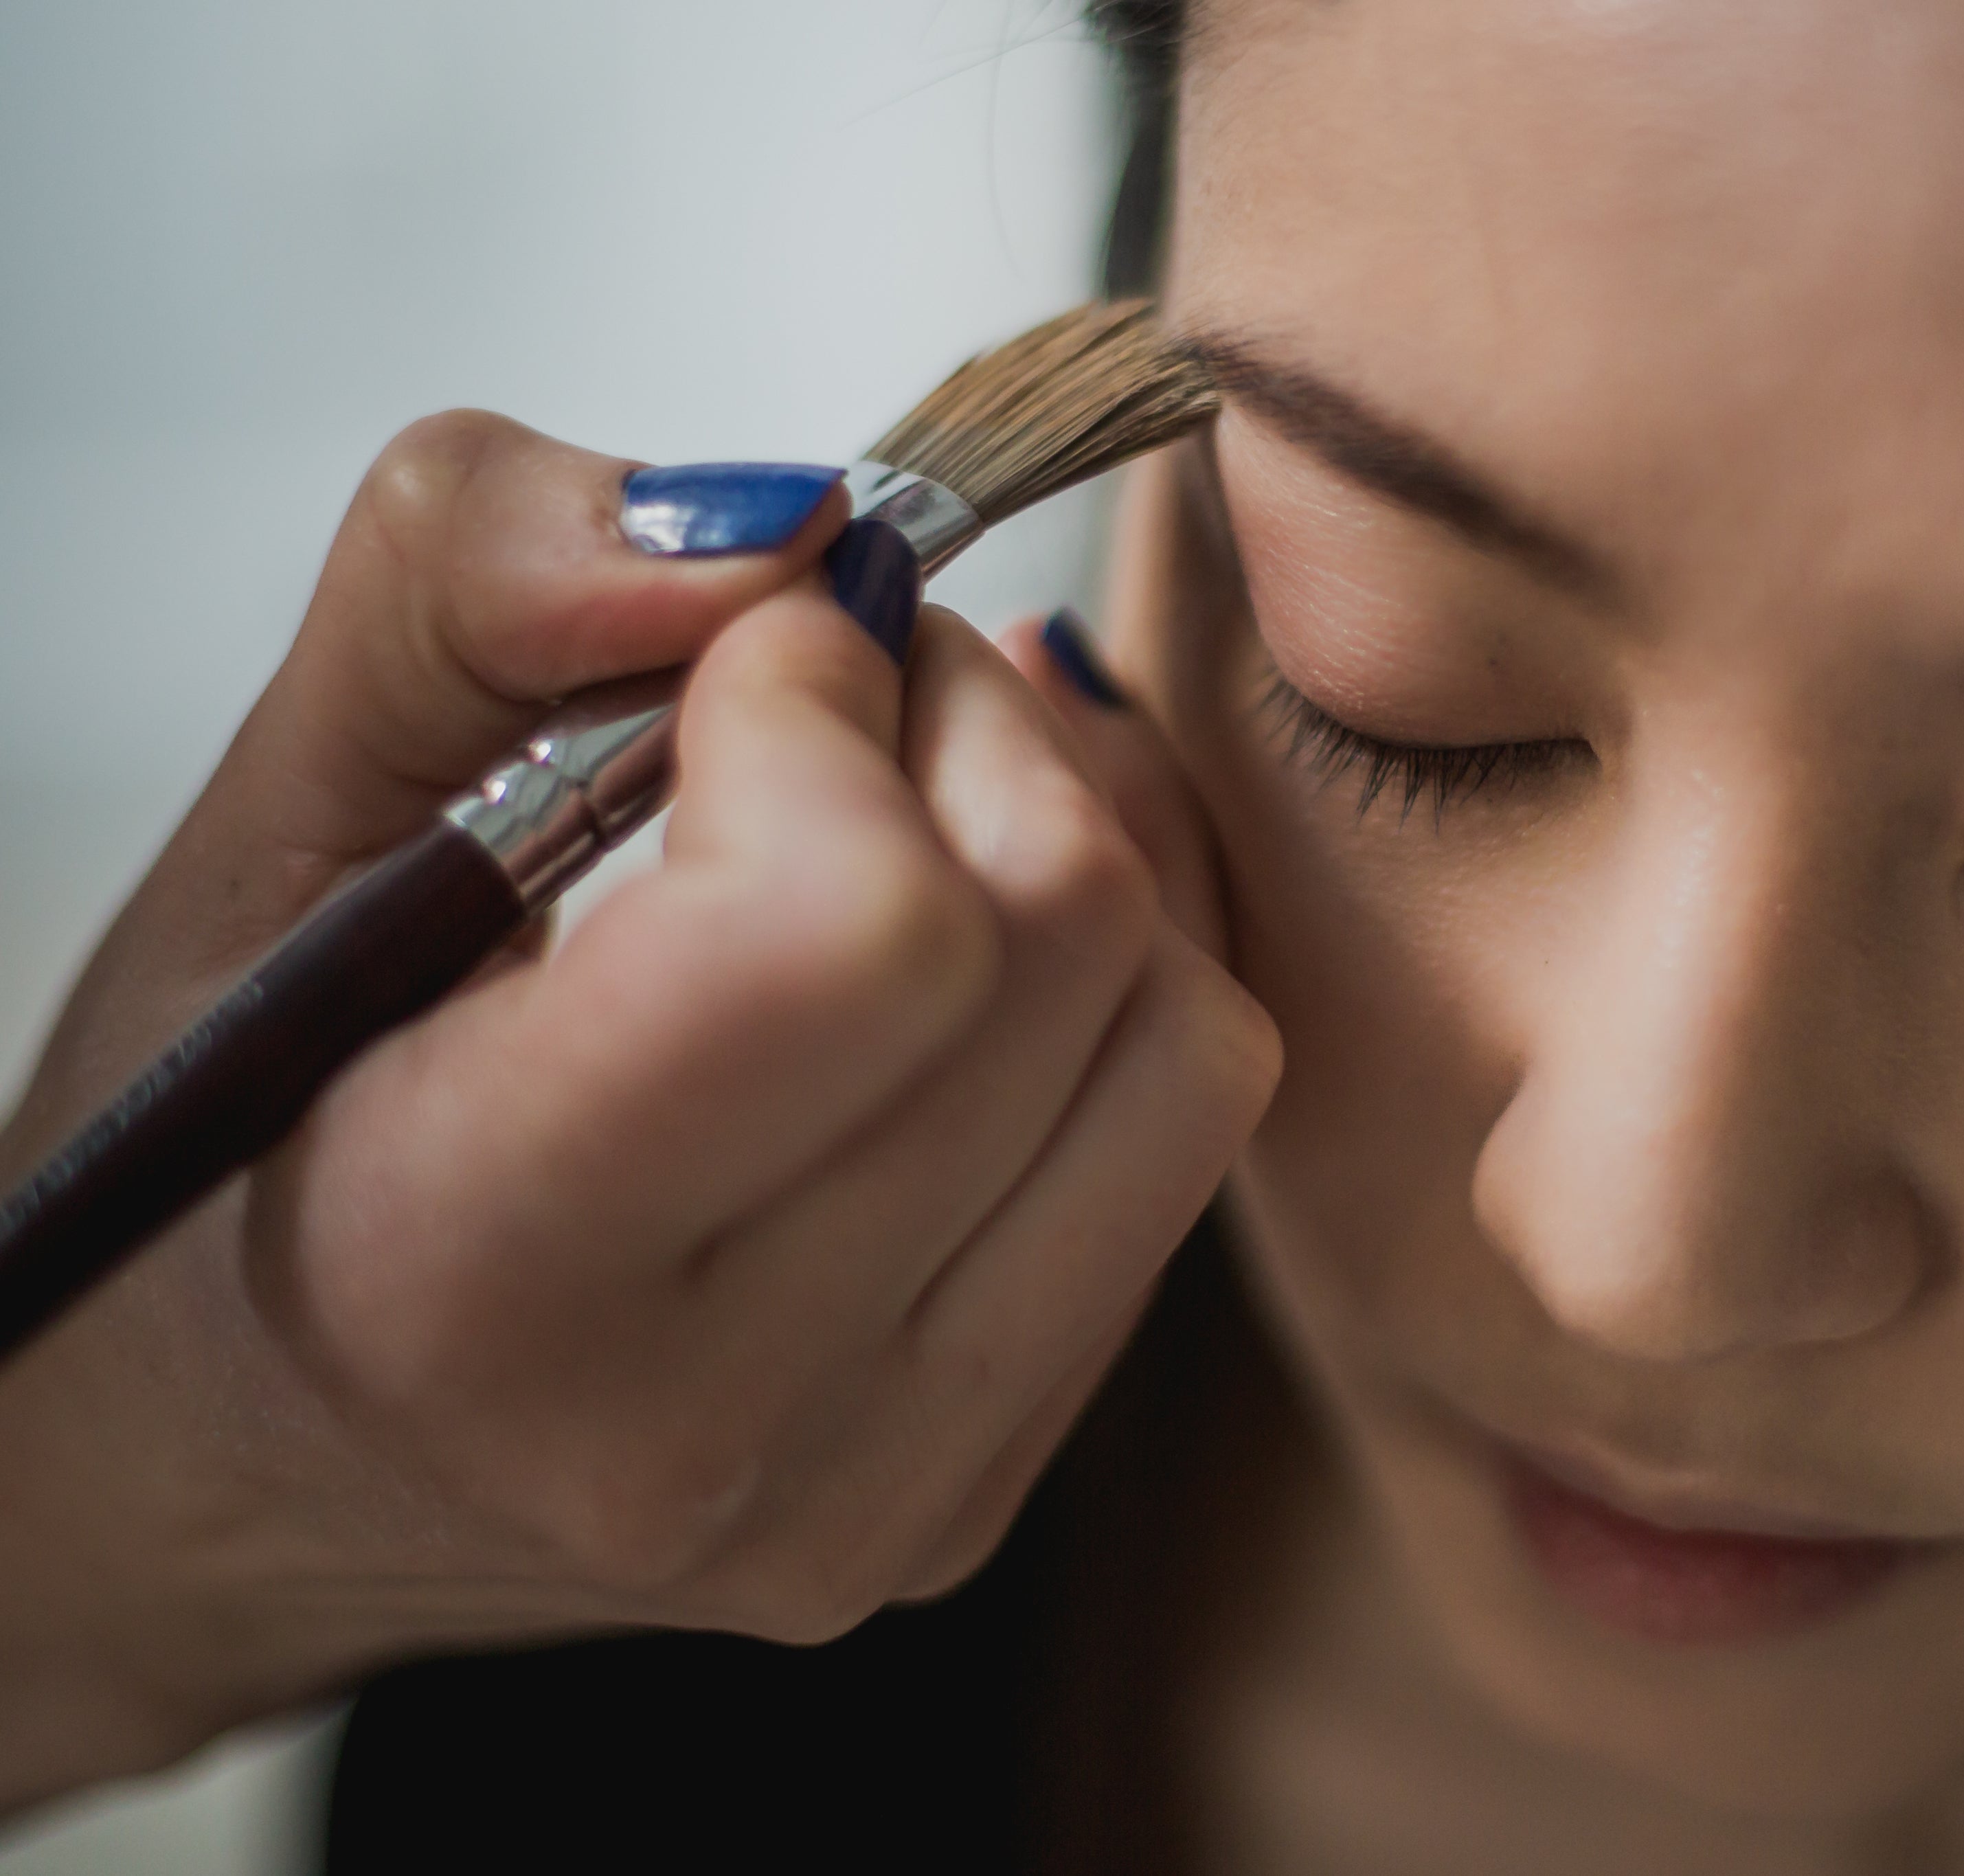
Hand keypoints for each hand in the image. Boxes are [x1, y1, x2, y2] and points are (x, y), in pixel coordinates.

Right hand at [0, 414, 1276, 1810]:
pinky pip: (1193, 1126)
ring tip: (897, 812)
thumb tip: (786, 528)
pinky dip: (1121, 974)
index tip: (732, 666)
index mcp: (467, 1280)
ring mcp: (877, 1498)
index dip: (826, 711)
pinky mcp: (983, 1484)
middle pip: (1059, 944)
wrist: (260, 1436)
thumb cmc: (239, 1110)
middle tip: (834, 694)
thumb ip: (471, 592)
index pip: (854, 934)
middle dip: (963, 728)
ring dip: (1072, 839)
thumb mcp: (268, 812)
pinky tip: (961, 947)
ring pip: (1184, 1032)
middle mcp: (704, 1438)